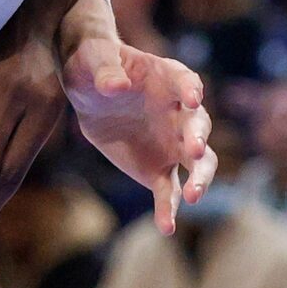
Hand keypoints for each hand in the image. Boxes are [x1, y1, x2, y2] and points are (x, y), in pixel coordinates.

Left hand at [62, 33, 215, 233]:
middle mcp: (180, 112)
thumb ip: (106, 72)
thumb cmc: (95, 63)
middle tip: (195, 150)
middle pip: (199, 126)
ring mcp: (173, 144)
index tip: (193, 98)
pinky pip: (168, 192)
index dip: (191, 89)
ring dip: (199, 178)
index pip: (186, 81)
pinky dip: (169, 209)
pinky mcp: (157, 170)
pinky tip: (166, 227)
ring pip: (197, 164)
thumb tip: (116, 86)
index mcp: (168, 78)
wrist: (87, 90)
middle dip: (199, 138)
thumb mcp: (94, 60)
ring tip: (192, 195)